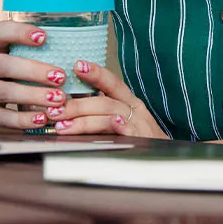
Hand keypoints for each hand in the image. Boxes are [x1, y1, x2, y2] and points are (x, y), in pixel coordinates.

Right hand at [0, 20, 72, 131]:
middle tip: (60, 76)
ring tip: (57, 99)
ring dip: (32, 95)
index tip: (44, 37)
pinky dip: (23, 119)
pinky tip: (42, 118)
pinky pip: (2, 116)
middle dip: (33, 70)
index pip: (0, 32)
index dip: (20, 33)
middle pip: (4, 65)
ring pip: (3, 91)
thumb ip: (22, 52)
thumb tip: (67, 49)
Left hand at [45, 59, 169, 138]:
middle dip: (76, 105)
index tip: (77, 65)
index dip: (95, 73)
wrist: (167, 159)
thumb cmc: (140, 138)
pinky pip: (130, 132)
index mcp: (129, 101)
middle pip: (104, 101)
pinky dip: (122, 127)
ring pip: (110, 116)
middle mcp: (135, 109)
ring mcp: (140, 125)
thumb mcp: (124, 119)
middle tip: (54, 110)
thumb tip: (68, 106)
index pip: (111, 82)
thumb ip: (102, 111)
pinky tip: (113, 124)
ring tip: (63, 126)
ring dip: (85, 121)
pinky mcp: (143, 142)